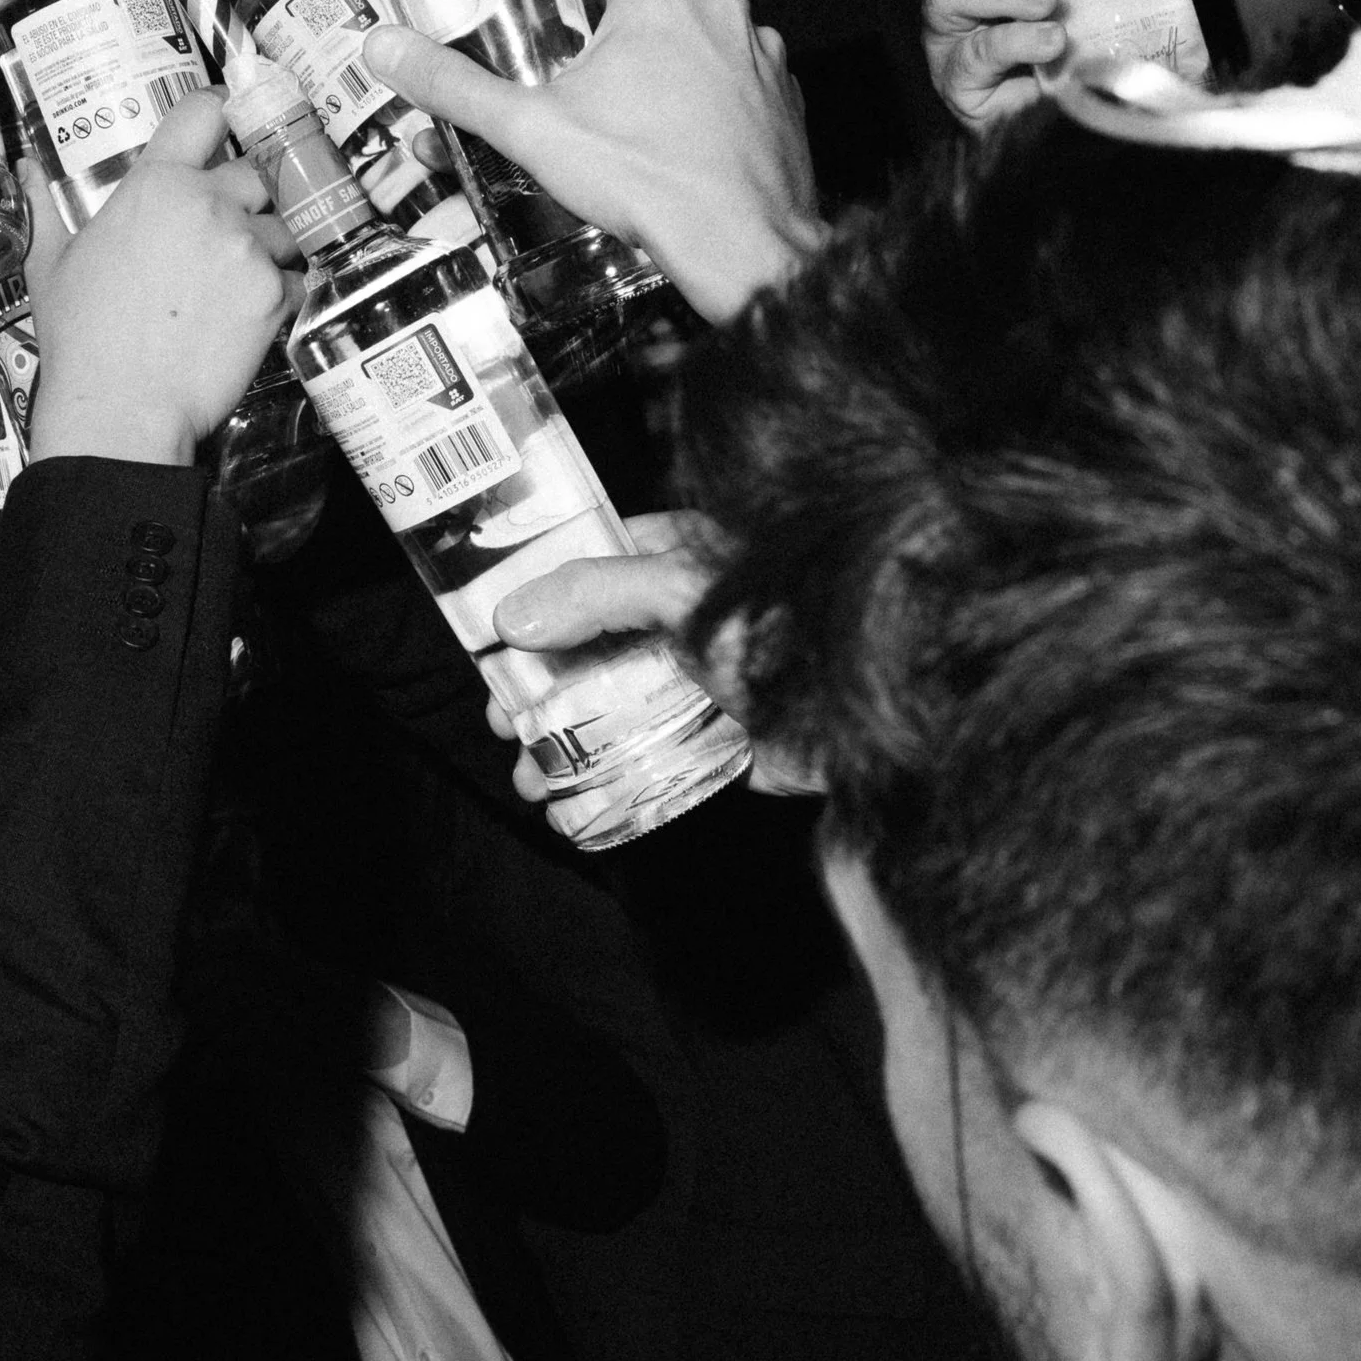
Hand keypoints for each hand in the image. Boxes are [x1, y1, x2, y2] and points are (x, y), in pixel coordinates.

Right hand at [28, 91, 300, 467]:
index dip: (221, 110)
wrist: (120, 407)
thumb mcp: (49, 263)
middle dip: (251, 192)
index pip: (206, 110)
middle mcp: (209, 204)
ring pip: (284, 225)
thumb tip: (26, 167)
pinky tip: (251, 312)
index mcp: (155, 183)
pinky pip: (296, 277)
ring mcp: (247, 249)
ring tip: (241, 274)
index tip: (228, 121)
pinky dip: (281, 290)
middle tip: (229, 223)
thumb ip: (44, 206)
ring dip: (271, 242)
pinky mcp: (274, 295)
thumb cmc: (80, 337)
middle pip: (258, 170)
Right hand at [359, 0, 819, 322]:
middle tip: (588, 97)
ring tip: (637, 132)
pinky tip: (685, 153)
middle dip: (623, 42)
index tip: (559, 27)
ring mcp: (763, 55)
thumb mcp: (530, 131)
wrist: (741, 247)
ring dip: (673, 73)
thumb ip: (454, 85)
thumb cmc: (644, 180)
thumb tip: (383, 46)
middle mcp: (720, 10)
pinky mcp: (789, 100)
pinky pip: (740, 87)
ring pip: (702, 45)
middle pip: (655, 6)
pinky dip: (715, 109)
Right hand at [489, 512, 821, 813]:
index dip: (532, 600)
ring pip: (606, 705)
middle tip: (501, 721)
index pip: (585, 563)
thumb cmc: (785, 630)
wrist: (872, 716)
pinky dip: (599, 778)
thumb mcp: (683, 594)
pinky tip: (566, 804)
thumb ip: (598, 594)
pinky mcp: (710, 735)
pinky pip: (641, 753)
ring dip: (557, 742)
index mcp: (674, 556)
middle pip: (584, 645)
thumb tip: (512, 615)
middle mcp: (678, 613)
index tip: (488, 641)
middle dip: (535, 688)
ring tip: (527, 777)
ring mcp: (692, 677)